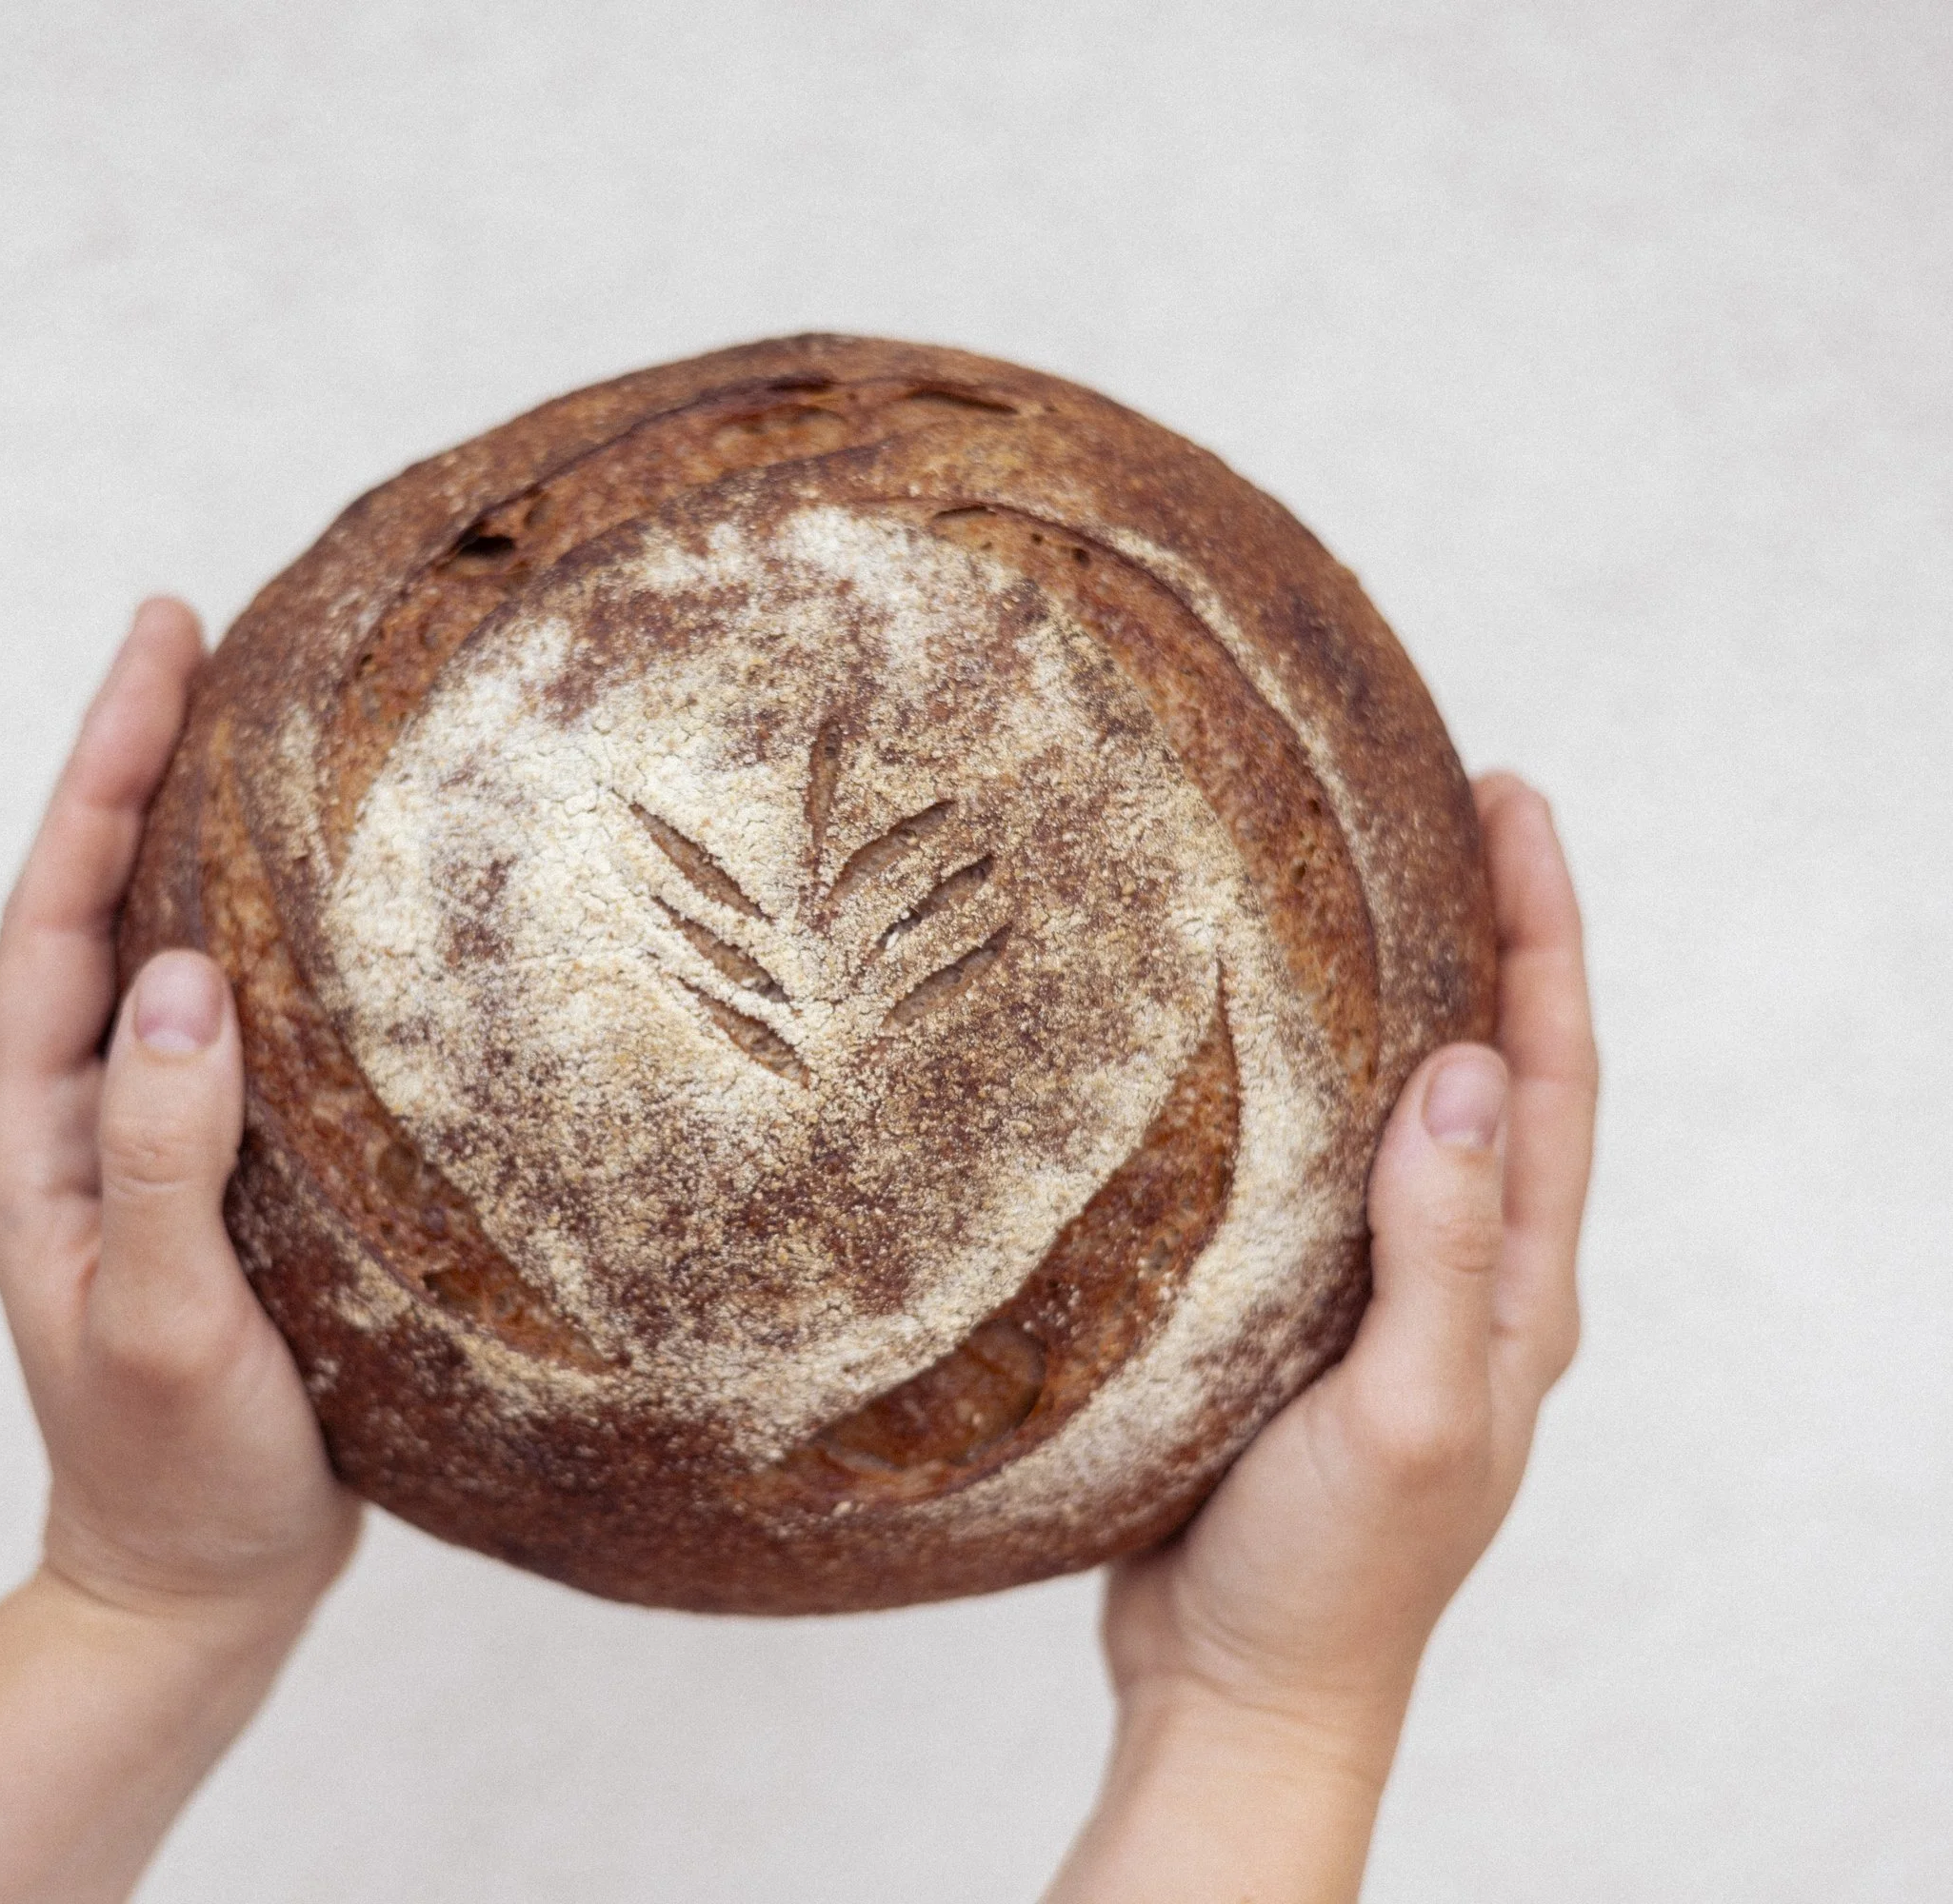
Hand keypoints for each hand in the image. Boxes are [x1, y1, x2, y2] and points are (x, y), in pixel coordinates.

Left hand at [0, 598, 360, 1635]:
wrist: (198, 1585)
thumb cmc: (175, 1470)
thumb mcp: (158, 1320)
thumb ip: (162, 1156)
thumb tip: (188, 977)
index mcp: (32, 1137)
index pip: (54, 914)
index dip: (102, 769)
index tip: (160, 640)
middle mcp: (76, 1119)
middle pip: (98, 901)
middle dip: (142, 762)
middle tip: (206, 632)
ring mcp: (146, 1143)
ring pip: (164, 954)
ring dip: (202, 835)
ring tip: (266, 724)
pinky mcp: (220, 1176)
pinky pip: (239, 1026)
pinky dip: (275, 939)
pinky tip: (336, 905)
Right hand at [1049, 772, 1595, 1900]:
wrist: (1243, 1687)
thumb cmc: (1331, 1575)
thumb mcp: (1401, 1413)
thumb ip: (1441, 1253)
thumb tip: (1468, 1072)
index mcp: (1518, 1292)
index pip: (1550, 1075)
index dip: (1541, 932)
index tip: (1509, 800)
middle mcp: (1472, 1279)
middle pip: (1502, 1070)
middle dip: (1493, 932)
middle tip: (1448, 801)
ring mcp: (1392, 1298)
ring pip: (1418, 1115)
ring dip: (1414, 996)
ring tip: (1361, 887)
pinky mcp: (1305, 1320)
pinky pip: (1328, 1172)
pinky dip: (1315, 1085)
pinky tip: (1254, 1051)